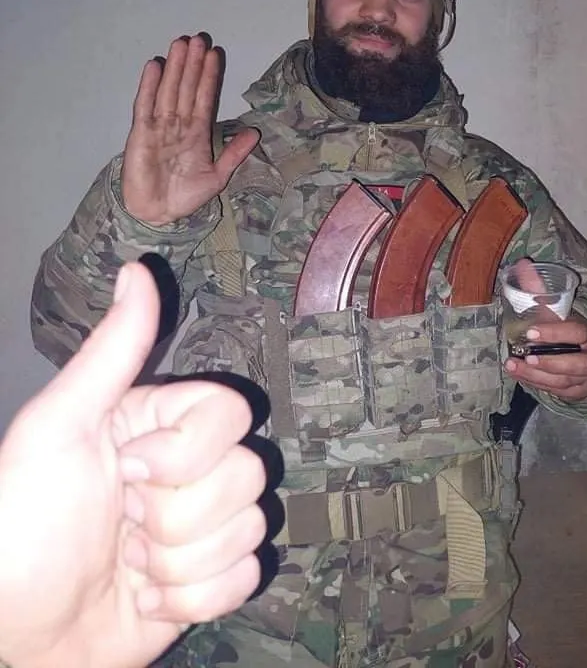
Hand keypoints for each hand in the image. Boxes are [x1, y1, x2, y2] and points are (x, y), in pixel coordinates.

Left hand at [0, 263, 265, 667]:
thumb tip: (137, 269)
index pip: (230, 412)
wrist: (13, 639)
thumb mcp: (58, 429)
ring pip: (250, 527)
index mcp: (156, 423)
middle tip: (122, 525)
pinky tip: (147, 597)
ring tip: (128, 565)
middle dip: (177, 516)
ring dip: (180, 563)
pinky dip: (193, 598)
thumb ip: (112, 351)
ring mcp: (201, 527)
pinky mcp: (208, 580)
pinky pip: (246, 577)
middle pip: (246, 473)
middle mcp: (186, 469)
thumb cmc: (20, 528)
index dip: (186, 451)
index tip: (128, 469)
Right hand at [121, 34, 258, 224]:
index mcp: (197, 132)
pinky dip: (149, 86)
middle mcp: (178, 124)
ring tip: (180, 43)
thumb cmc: (184, 196)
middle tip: (198, 38)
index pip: (205, 98)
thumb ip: (234, 154)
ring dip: (174, 67)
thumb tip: (254, 133)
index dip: (209, 77)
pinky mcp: (140, 132)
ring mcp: (158, 126)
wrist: (157, 214)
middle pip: (186, 88)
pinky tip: (154, 66)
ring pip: (168, 90)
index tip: (215, 54)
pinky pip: (145, 105)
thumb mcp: (217, 176)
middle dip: (192, 64)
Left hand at [503, 259, 586, 400]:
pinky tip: (519, 375)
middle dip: (552, 362)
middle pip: (581, 363)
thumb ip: (536, 288)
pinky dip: (537, 384)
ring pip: (567, 381)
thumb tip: (522, 263)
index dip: (556, 332)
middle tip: (527, 356)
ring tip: (514, 366)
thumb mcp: (549, 309)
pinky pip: (559, 392)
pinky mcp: (577, 392)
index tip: (530, 332)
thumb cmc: (558, 329)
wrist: (573, 354)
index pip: (578, 332)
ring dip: (538, 376)